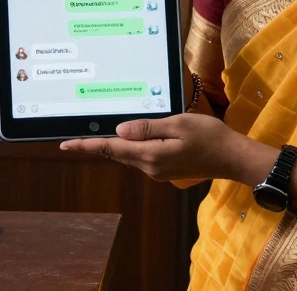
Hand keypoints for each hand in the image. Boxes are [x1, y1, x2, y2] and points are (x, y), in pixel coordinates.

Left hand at [59, 113, 272, 183]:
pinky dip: (133, 146)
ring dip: (117, 145)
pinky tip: (132, 135)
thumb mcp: (178, 124)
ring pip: (130, 155)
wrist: (232, 157)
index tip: (64, 145)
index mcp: (150, 155)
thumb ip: (147, 128)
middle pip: (118, 153)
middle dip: (98, 144)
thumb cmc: (209, 136)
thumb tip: (120, 130)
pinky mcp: (165, 170)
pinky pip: (142, 156)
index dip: (87, 146)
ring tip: (100, 133)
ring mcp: (158, 171)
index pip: (111, 149)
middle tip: (74, 136)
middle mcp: (150, 167)